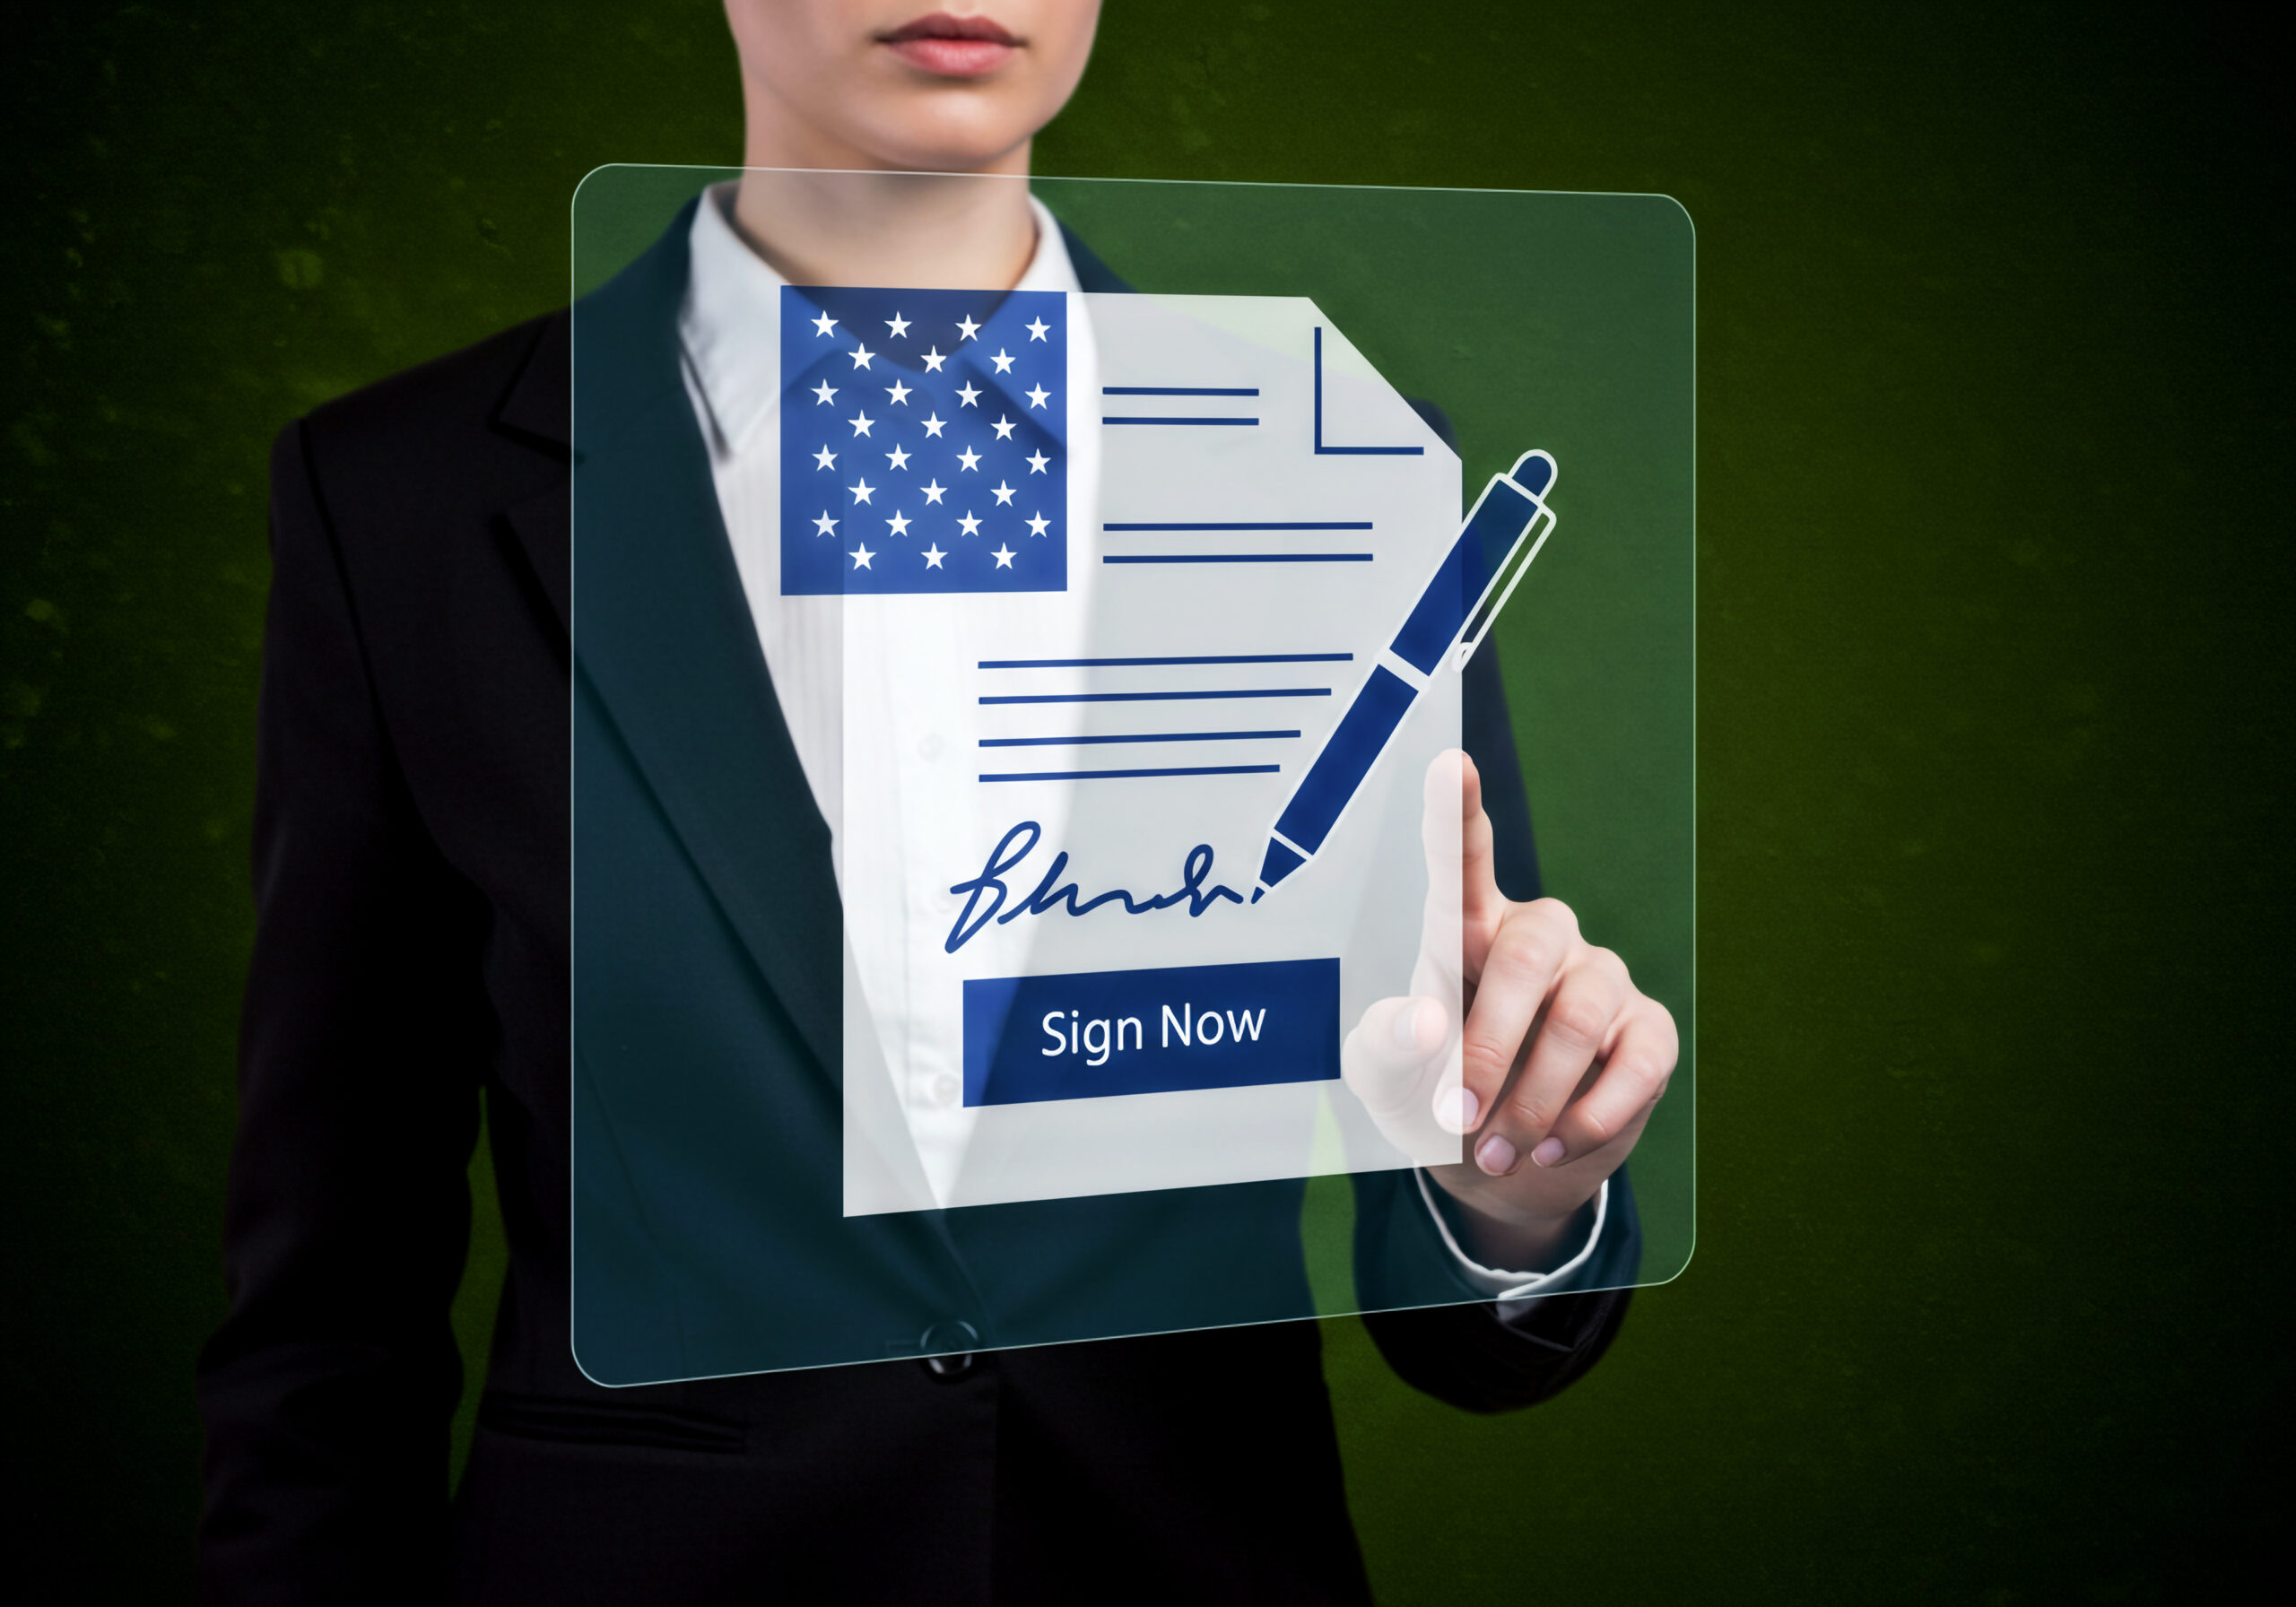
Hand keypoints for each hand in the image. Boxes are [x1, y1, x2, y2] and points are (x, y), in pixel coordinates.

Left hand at [1341, 751, 1676, 1271]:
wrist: (1499, 1169)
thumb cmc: (1434, 1100)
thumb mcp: (1386, 1083)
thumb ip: (1386, 1049)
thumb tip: (1427, 1021)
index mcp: (1465, 931)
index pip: (1460, 862)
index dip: (1456, 814)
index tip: (1450, 763)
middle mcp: (1538, 938)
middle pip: (1526, 954)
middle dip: (1491, 1046)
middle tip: (1458, 1118)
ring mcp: (1599, 979)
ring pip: (1578, 1018)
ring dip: (1532, 1100)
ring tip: (1496, 1151)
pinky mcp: (1647, 1032)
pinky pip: (1636, 1063)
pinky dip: (1589, 1117)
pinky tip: (1554, 1147)